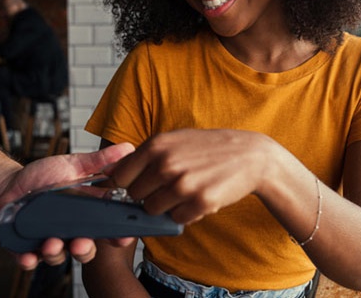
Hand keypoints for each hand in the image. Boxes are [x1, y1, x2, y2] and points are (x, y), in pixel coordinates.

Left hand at [0, 142, 135, 268]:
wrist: (9, 184)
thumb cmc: (43, 176)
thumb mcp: (72, 165)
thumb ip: (99, 161)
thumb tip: (128, 148)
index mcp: (84, 215)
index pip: (106, 229)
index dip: (117, 235)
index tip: (123, 236)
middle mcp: (69, 232)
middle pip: (85, 250)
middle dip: (84, 250)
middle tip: (80, 243)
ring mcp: (48, 242)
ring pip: (57, 257)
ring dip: (56, 253)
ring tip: (50, 243)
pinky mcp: (25, 249)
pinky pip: (28, 260)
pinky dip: (28, 260)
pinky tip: (27, 256)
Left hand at [107, 129, 279, 223]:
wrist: (249, 156)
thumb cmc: (206, 148)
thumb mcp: (173, 140)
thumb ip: (143, 156)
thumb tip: (111, 174)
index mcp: (155, 145)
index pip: (120, 177)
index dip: (127, 185)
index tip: (137, 186)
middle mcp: (166, 164)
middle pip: (135, 196)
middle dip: (147, 196)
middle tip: (167, 188)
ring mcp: (183, 184)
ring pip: (153, 210)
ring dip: (165, 206)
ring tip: (183, 192)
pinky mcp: (200, 203)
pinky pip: (176, 219)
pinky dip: (184, 214)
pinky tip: (197, 199)